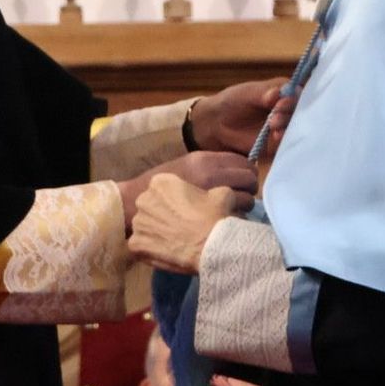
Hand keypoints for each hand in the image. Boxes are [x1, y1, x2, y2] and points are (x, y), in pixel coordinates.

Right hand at [117, 151, 255, 226]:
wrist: (135, 207)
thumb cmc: (157, 188)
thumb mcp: (183, 169)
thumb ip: (207, 168)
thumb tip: (233, 172)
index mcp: (204, 161)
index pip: (243, 162)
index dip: (246, 173)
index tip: (243, 182)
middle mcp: (211, 175)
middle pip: (249, 179)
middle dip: (249, 189)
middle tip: (241, 198)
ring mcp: (212, 197)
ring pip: (247, 200)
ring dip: (244, 206)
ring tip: (231, 213)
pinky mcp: (211, 217)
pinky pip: (236, 218)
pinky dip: (235, 221)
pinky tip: (223, 225)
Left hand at [128, 174, 244, 273]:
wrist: (211, 245)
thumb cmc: (214, 216)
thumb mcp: (221, 193)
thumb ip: (211, 191)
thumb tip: (214, 196)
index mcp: (160, 183)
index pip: (163, 190)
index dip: (174, 201)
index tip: (185, 210)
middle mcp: (143, 200)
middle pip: (150, 207)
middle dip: (161, 215)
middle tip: (178, 227)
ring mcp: (137, 223)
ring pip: (145, 227)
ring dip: (155, 233)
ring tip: (172, 242)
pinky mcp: (135, 245)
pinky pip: (140, 247)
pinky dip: (150, 250)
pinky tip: (165, 253)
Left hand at [192, 77, 294, 154]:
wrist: (217, 125)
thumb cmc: (232, 102)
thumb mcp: (246, 93)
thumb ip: (262, 93)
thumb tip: (277, 93)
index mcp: (285, 91)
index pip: (298, 93)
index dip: (293, 98)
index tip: (280, 104)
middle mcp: (290, 109)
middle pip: (301, 111)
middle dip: (290, 114)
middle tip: (274, 119)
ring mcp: (287, 126)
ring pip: (297, 127)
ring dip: (288, 127)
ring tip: (272, 127)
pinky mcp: (281, 143)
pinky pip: (289, 142)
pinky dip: (285, 140)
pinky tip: (276, 137)